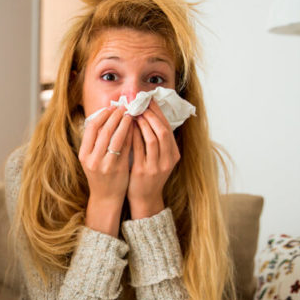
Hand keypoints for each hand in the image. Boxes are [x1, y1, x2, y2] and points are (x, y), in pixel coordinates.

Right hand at [78, 106, 132, 235]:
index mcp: (83, 154)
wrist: (106, 197)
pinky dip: (131, 135)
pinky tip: (136, 127)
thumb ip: (95, 141)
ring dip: (125, 123)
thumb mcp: (91, 158)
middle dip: (115, 116)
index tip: (111, 107)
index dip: (102, 115)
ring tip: (131, 114)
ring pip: (116, 137)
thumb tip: (105, 116)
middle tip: (124, 107)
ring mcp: (105, 164)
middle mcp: (92, 159)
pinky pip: (126, 147)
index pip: (91, 128)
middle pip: (104, 130)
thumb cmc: (100, 174)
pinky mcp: (119, 168)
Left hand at [128, 101, 179, 218]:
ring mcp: (156, 166)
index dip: (158, 113)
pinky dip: (133, 136)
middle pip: (162, 131)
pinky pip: (138, 149)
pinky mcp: (143, 171)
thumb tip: (147, 115)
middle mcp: (168, 160)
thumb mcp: (159, 158)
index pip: (168, 128)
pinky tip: (126, 128)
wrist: (145, 198)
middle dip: (151, 115)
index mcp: (173, 154)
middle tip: (139, 104)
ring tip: (133, 113)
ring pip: (152, 139)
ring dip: (142, 123)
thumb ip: (156, 141)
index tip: (148, 101)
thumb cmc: (149, 175)